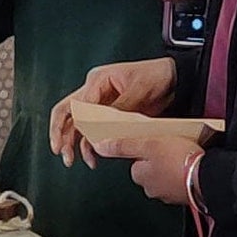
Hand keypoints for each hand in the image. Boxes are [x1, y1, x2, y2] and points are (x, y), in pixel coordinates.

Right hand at [48, 57, 177, 163]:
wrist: (174, 81)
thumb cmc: (156, 76)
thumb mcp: (137, 89)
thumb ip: (118, 107)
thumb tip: (101, 124)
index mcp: (97, 81)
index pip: (75, 104)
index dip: (69, 123)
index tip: (70, 139)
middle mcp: (95, 92)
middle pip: (69, 113)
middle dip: (62, 134)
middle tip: (63, 152)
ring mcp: (101, 105)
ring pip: (78, 126)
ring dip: (73, 143)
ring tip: (72, 160)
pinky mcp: (110, 116)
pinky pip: (94, 132)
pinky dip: (90, 145)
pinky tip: (92, 157)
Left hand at [119, 136, 200, 204]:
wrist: (207, 176)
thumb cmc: (179, 159)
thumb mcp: (147, 144)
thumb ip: (123, 146)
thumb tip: (100, 147)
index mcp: (140, 177)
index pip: (135, 164)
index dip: (145, 151)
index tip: (154, 144)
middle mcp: (152, 190)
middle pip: (150, 172)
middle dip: (158, 162)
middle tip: (170, 148)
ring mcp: (169, 195)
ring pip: (165, 178)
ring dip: (172, 169)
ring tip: (183, 157)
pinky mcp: (185, 197)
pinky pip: (180, 184)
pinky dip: (184, 176)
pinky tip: (192, 167)